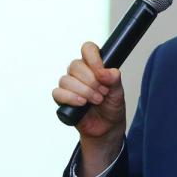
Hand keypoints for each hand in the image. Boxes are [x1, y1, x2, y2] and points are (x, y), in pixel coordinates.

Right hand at [52, 41, 125, 175]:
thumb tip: (104, 72)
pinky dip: (71, 98)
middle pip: (75, 65)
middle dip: (91, 81)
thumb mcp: (118, 92)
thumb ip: (114, 79)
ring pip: (66, 80)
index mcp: (93, 65)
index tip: (101, 72)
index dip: (93, 58)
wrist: (107, 127)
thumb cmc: (111, 106)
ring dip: (84, 91)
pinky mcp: (62, 99)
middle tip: (103, 93)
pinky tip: (82, 104)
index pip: (88, 49)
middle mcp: (79, 72)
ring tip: (96, 101)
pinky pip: (58, 93)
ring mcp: (69, 85)